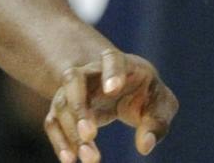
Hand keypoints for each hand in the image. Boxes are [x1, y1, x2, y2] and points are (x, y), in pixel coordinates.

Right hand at [44, 49, 176, 160]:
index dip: (111, 72)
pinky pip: (53, 123)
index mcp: (120, 64)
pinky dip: (60, 141)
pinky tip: (70, 160)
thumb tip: (145, 146)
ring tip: (90, 157)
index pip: (112, 59)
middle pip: (74, 79)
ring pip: (62, 104)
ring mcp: (72, 90)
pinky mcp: (62, 109)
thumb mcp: (160, 104)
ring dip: (72, 131)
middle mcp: (90, 73)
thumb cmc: (146, 93)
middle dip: (79, 106)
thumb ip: (157, 123)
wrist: (123, 88)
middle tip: (91, 134)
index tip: (112, 90)